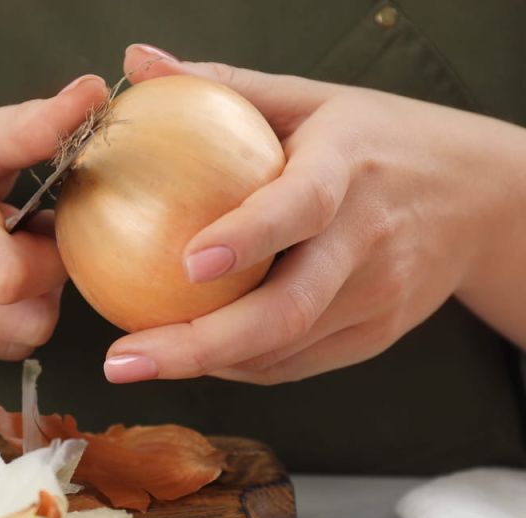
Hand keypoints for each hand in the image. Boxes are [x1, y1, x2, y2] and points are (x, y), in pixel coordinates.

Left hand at [102, 44, 525, 385]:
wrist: (483, 198)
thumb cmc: (378, 140)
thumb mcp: (312, 99)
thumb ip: (223, 85)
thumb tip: (137, 63)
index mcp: (350, 169)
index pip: (301, 208)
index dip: (247, 239)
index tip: (187, 263)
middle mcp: (368, 239)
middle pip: (287, 310)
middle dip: (199, 344)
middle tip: (123, 360)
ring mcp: (377, 296)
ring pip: (283, 348)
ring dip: (205, 363)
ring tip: (135, 362)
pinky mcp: (375, 334)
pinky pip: (294, 364)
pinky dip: (237, 364)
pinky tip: (189, 356)